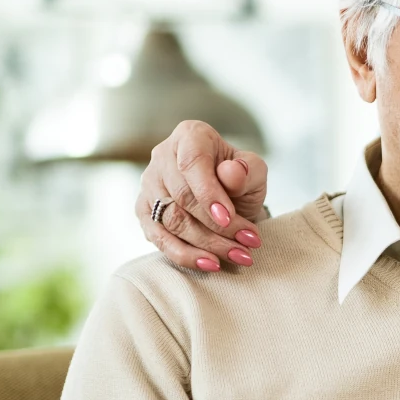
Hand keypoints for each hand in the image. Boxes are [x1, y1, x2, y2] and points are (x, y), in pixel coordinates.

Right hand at [134, 120, 269, 271]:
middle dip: (217, 226)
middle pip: (182, 196)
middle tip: (248, 243)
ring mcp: (149, 185)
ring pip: (172, 221)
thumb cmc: (240, 179)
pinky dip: (185, 255)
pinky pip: (159, 239)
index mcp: (190, 135)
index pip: (193, 162)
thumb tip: (230, 174)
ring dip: (207, 244)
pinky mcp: (145, 213)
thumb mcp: (254, 171)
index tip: (228, 217)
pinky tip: (211, 264)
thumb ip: (247, 170)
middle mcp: (163, 156)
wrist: (228, 199)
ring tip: (239, 256)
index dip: (209, 192)